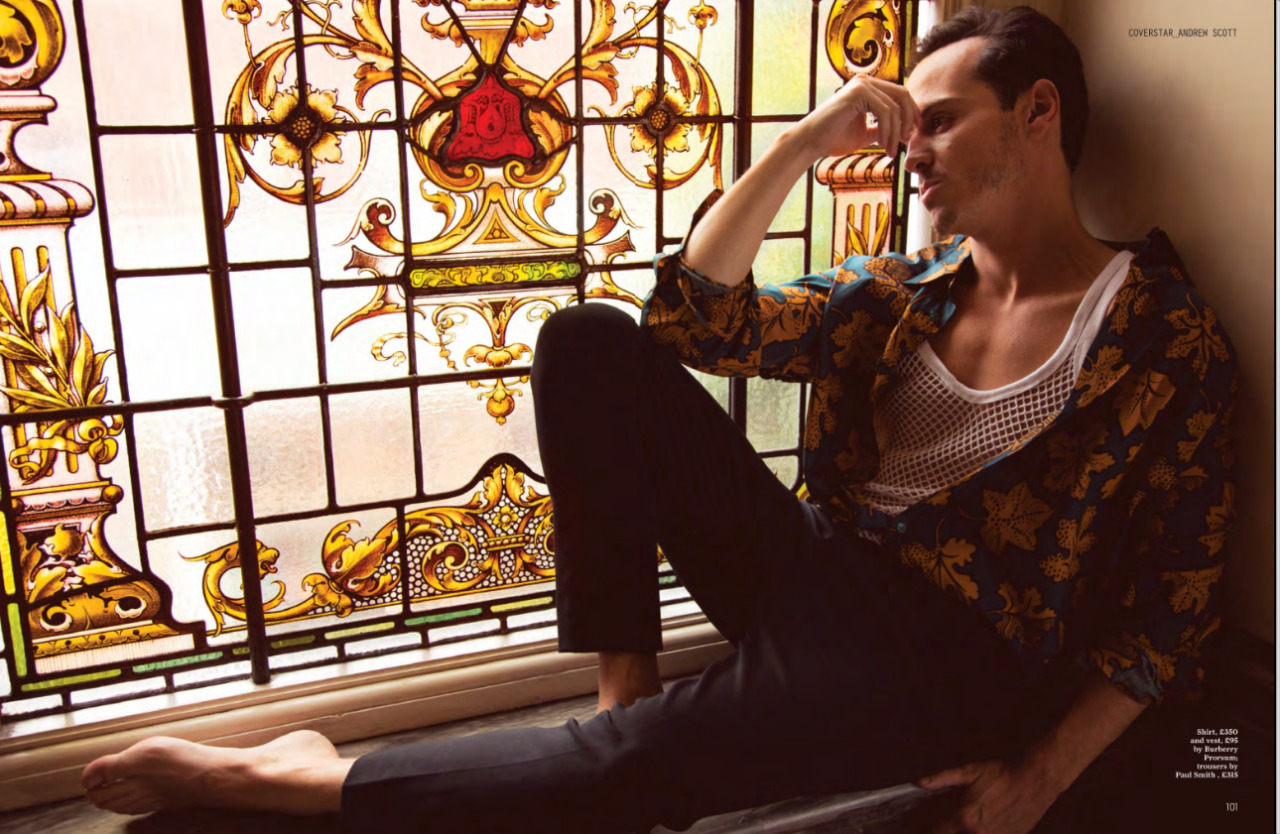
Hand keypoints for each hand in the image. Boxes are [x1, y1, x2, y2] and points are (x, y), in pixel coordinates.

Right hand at [792, 74, 918, 159]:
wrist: (811, 142)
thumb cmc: (833, 139)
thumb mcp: (864, 134)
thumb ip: (880, 129)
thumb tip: (899, 131)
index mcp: (867, 87)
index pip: (899, 94)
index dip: (910, 112)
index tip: (909, 134)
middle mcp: (866, 81)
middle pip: (902, 94)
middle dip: (909, 119)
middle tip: (906, 140)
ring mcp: (861, 84)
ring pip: (894, 107)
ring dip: (896, 133)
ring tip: (891, 151)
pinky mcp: (858, 92)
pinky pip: (884, 112)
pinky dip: (888, 131)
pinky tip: (883, 146)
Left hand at [916, 759, 1062, 833]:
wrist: (1035, 779)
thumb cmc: (1001, 773)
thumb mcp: (970, 772)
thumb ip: (942, 779)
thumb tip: (919, 783)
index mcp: (965, 817)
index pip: (938, 833)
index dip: (928, 831)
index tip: (921, 828)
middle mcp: (979, 833)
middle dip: (948, 831)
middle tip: (949, 824)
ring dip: (967, 832)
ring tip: (971, 821)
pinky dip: (985, 833)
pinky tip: (986, 824)